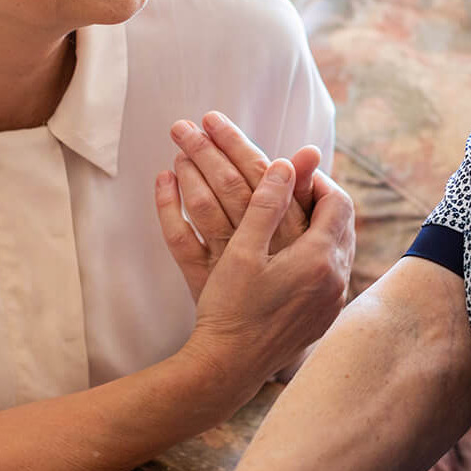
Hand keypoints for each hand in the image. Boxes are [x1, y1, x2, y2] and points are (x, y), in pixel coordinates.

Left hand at [157, 111, 321, 301]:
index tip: (219, 123)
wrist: (257, 350)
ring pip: (206, 206)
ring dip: (192, 170)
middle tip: (192, 120)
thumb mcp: (304, 243)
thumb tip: (307, 150)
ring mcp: (230, 264)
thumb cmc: (287, 289)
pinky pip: (179, 238)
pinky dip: (168, 206)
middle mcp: (263, 247)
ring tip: (178, 143)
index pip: (268, 177)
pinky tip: (163, 179)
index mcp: (294, 234)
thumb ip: (301, 196)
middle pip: (234, 185)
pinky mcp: (203, 279)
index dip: (242, 145)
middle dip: (212, 147)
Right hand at [180, 158, 353, 393]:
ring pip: (340, 250)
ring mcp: (332, 302)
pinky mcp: (323, 319)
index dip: (317, 180)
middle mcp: (335, 280)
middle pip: (344, 225)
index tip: (294, 172)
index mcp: (319, 259)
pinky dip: (320, 255)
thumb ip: (266, 204)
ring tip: (296, 216)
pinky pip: (333, 274)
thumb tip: (287, 164)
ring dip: (323, 228)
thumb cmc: (230, 308)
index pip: (336, 203)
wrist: (228, 367)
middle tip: (297, 188)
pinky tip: (295, 255)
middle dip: (323, 201)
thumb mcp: (242, 250)